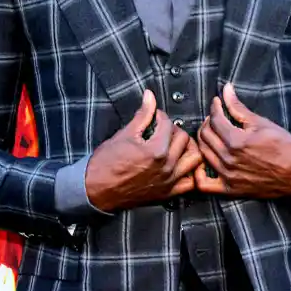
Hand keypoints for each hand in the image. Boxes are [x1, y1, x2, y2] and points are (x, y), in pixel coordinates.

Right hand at [86, 90, 201, 212]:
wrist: (96, 191)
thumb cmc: (105, 165)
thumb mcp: (124, 135)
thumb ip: (142, 115)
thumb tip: (149, 97)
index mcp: (156, 150)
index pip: (168, 124)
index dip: (160, 116)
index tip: (155, 117)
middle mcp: (166, 166)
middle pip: (184, 139)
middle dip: (174, 129)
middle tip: (164, 129)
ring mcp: (168, 181)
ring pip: (194, 159)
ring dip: (188, 148)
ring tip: (177, 144)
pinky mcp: (167, 193)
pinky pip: (191, 183)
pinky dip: (190, 172)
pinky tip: (181, 165)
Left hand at [194, 83, 290, 197]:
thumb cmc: (284, 146)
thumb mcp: (261, 123)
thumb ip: (238, 107)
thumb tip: (226, 89)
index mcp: (237, 141)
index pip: (215, 120)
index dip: (214, 107)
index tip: (217, 103)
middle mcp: (229, 160)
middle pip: (205, 136)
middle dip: (208, 122)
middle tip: (215, 118)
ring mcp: (228, 176)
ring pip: (202, 154)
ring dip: (203, 140)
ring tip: (212, 134)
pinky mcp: (230, 189)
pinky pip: (203, 184)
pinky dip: (198, 173)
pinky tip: (204, 162)